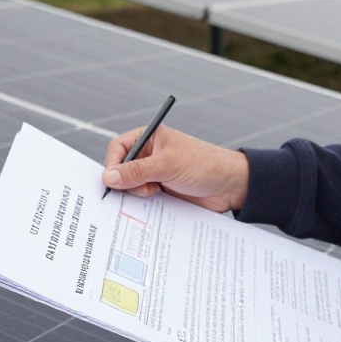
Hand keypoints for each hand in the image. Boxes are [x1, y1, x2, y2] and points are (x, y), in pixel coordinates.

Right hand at [103, 125, 249, 211]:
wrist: (232, 186)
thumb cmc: (204, 165)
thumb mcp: (168, 165)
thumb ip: (137, 171)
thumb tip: (108, 177)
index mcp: (150, 138)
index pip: (118, 147)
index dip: (112, 163)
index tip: (111, 180)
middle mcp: (151, 155)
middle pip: (122, 169)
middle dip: (125, 181)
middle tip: (140, 189)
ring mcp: (156, 173)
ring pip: (132, 186)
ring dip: (138, 193)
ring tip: (154, 193)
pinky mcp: (163, 190)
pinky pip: (144, 198)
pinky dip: (146, 203)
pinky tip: (157, 201)